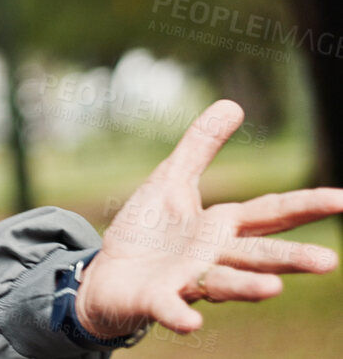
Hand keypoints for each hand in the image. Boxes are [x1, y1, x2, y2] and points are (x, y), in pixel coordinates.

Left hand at [74, 99, 342, 337]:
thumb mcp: (171, 181)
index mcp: (221, 227)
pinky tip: (191, 323)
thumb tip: (233, 104)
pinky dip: (179, 315)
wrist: (107, 275)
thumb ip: (201, 147)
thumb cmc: (149, 232)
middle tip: (328, 262)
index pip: (271, 213)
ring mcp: (186, 280)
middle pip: (257, 255)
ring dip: (246, 288)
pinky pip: (170, 308)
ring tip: (274, 288)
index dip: (306, 206)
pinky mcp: (156, 298)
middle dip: (290, 259)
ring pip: (222, 284)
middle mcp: (213, 257)